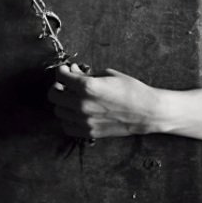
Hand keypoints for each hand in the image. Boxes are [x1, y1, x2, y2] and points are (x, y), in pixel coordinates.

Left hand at [46, 64, 162, 137]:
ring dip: (62, 103)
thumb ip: (85, 74)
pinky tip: (76, 113)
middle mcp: (82, 104)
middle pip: (53, 95)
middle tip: (66, 84)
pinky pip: (66, 127)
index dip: (61, 71)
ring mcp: (85, 120)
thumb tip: (72, 72)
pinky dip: (67, 119)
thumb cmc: (131, 89)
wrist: (148, 111)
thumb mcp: (107, 74)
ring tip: (73, 98)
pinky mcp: (89, 132)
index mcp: (87, 87)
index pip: (60, 76)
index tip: (65, 70)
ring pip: (58, 111)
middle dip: (58, 86)